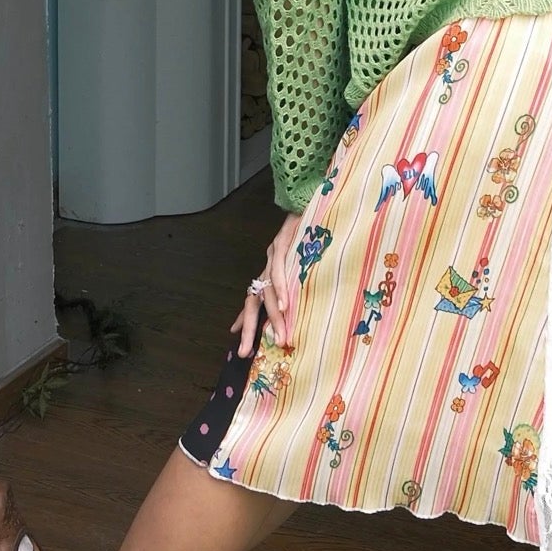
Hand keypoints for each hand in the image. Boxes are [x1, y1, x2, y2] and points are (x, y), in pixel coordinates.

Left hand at [236, 209, 303, 357]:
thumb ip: (298, 280)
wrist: (313, 197)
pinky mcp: (282, 243)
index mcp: (271, 270)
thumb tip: (298, 303)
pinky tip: (284, 306)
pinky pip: (279, 272)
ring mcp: (273, 254)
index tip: (237, 341)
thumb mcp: (305, 260)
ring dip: (275, 318)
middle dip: (249, 329)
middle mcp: (267, 264)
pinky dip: (281, 290)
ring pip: (268, 292)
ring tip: (281, 338)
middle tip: (244, 353)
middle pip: (253, 302)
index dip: (245, 320)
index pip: (254, 300)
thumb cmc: (314, 231)